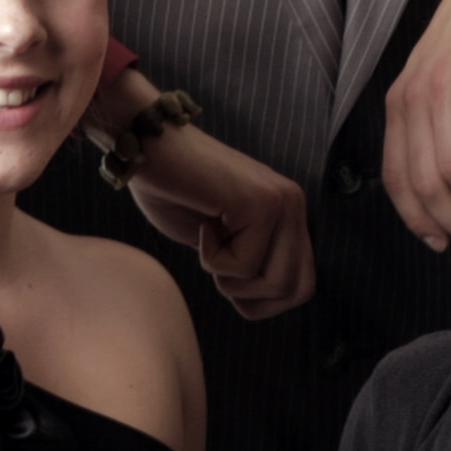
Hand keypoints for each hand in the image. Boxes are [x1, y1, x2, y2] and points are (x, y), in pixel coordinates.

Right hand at [126, 127, 313, 317]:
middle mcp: (294, 206)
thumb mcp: (222, 240)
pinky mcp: (260, 204)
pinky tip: (202, 224)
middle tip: (217, 264)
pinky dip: (212, 259)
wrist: (147, 148)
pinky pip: (242, 266)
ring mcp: (281, 203)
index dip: (264, 302)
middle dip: (250, 298)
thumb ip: (253, 262)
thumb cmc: (172, 193)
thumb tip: (269, 302)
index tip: (227, 277)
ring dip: (230, 279)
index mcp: (290, 214)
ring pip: (275, 283)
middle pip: (297, 291)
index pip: (304, 286)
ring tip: (209, 242)